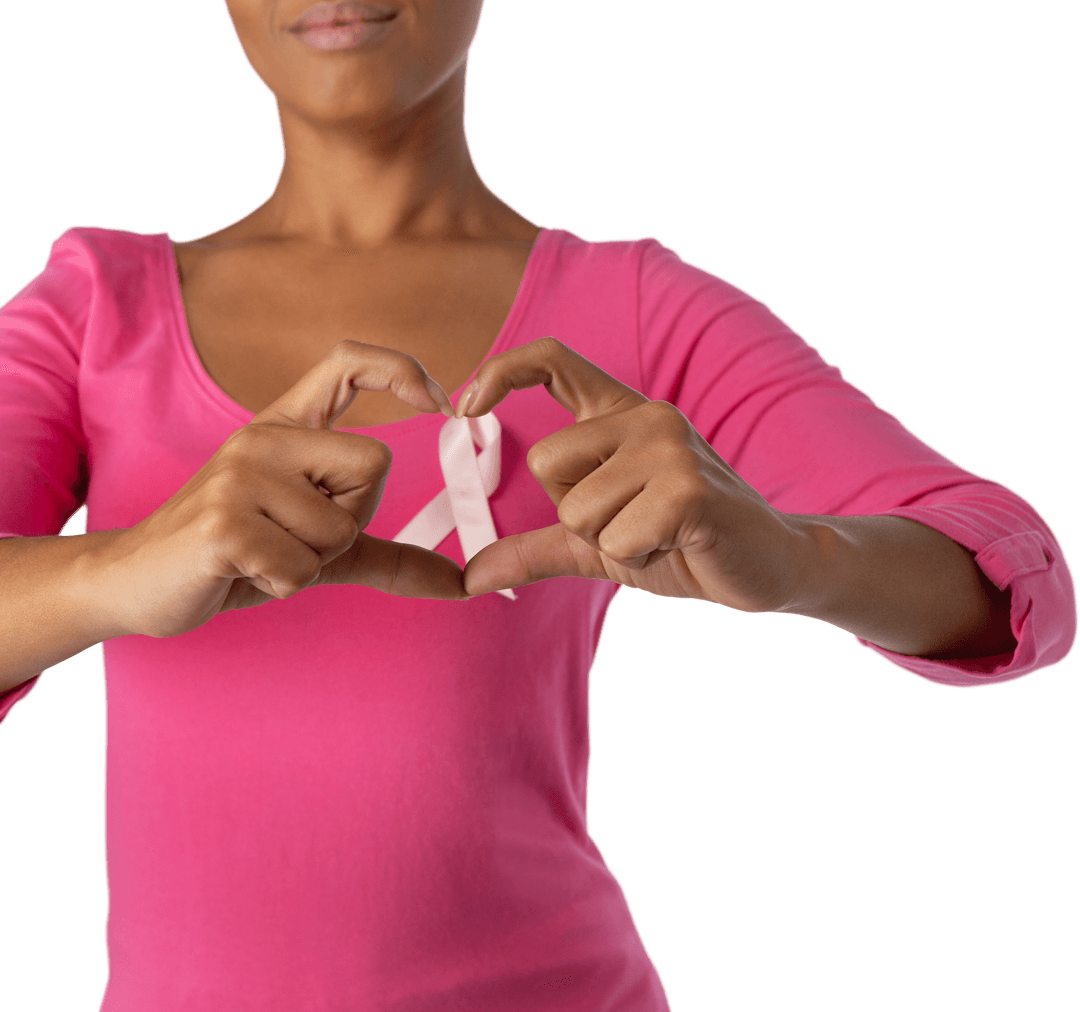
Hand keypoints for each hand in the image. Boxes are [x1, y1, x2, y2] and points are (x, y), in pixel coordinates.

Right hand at [102, 340, 466, 638]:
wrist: (136, 580)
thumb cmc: (233, 555)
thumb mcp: (315, 546)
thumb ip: (386, 554)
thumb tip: (462, 583)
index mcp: (285, 427)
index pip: (348, 363)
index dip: (400, 369)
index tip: (443, 404)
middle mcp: (264, 436)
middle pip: (374, 466)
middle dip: (350, 521)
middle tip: (292, 536)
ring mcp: (241, 473)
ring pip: (341, 527)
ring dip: (311, 561)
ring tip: (261, 554)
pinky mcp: (225, 521)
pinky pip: (303, 566)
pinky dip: (283, 583)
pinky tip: (241, 571)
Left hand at [459, 337, 808, 610]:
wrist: (767, 566)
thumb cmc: (682, 544)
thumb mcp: (598, 544)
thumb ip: (535, 549)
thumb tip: (468, 576)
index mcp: (622, 415)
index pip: (551, 361)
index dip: (500, 372)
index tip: (465, 410)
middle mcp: (646, 415)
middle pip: (550, 464)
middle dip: (579, 515)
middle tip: (633, 520)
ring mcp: (670, 445)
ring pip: (579, 509)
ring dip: (612, 542)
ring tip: (661, 533)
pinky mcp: (689, 488)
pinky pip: (614, 538)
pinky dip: (638, 556)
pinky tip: (677, 544)